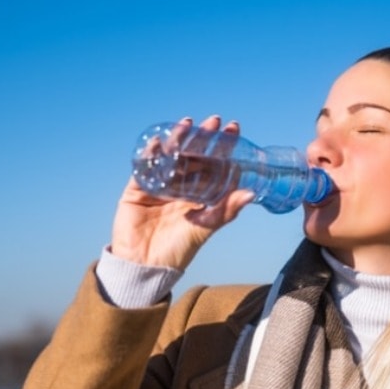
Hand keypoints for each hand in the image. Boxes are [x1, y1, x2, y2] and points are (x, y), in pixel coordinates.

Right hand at [110, 115, 254, 269]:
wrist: (144, 267)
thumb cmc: (177, 251)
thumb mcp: (205, 229)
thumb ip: (225, 211)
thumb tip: (250, 193)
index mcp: (200, 195)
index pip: (214, 165)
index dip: (223, 148)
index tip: (233, 130)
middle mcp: (181, 187)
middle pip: (193, 156)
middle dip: (203, 139)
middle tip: (214, 121)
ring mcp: (160, 185)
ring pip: (171, 157)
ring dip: (179, 139)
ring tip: (189, 123)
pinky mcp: (138, 188)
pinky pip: (145, 167)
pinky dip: (151, 153)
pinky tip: (160, 141)